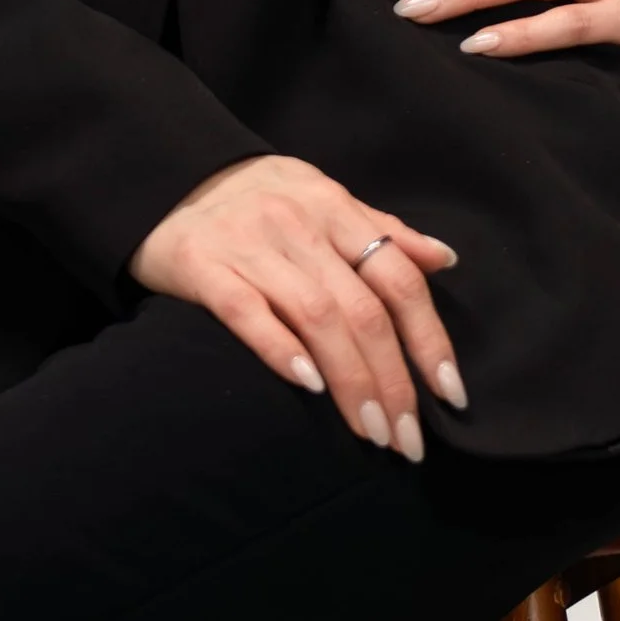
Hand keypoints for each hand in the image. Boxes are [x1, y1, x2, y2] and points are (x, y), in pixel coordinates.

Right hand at [130, 154, 465, 459]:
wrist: (169, 180)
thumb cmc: (259, 199)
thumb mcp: (324, 199)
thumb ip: (381, 230)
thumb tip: (445, 259)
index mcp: (335, 208)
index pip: (398, 278)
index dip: (429, 338)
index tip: (450, 394)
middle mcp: (298, 224)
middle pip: (362, 310)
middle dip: (393, 381)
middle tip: (407, 440)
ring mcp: (249, 245)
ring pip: (316, 317)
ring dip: (351, 382)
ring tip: (371, 432)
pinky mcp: (202, 266)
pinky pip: (246, 310)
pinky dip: (280, 348)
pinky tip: (309, 386)